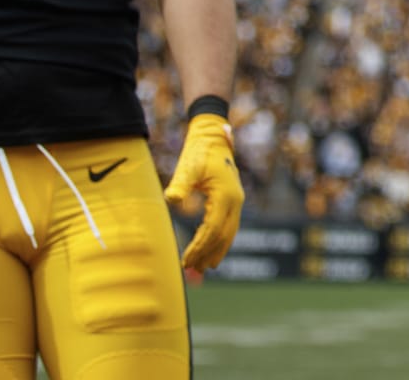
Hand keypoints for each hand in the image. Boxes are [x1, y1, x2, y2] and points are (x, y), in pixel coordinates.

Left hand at [163, 111, 242, 274]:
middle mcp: (236, 201)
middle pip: (224, 235)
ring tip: (203, 268)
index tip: (185, 261)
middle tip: (191, 271)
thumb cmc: (199, 152)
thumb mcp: (188, 168)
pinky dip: (221, 240)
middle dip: (208, 254)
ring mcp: (237, 201)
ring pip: (230, 233)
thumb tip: (172, 199)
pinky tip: (211, 250)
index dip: (199, 247)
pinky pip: (229, 226)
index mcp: (226, 196)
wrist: (213, 137)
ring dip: (216, 250)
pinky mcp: (232, 200)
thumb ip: (180, 184)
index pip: (212, 230)